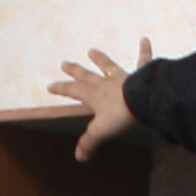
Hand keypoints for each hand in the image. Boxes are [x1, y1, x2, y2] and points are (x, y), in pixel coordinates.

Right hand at [50, 42, 151, 160]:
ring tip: (92, 50)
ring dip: (100, 59)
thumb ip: (89, 142)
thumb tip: (79, 156)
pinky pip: (142, 60)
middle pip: (86, 75)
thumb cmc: (120, 115)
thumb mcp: (100, 131)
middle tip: (63, 63)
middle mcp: (105, 83)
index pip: (72, 90)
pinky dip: (144, 50)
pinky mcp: (140, 74)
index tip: (50, 86)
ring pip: (108, 66)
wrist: (143, 101)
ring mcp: (122, 77)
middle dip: (74, 71)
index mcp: (93, 95)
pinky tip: (144, 39)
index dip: (61, 88)